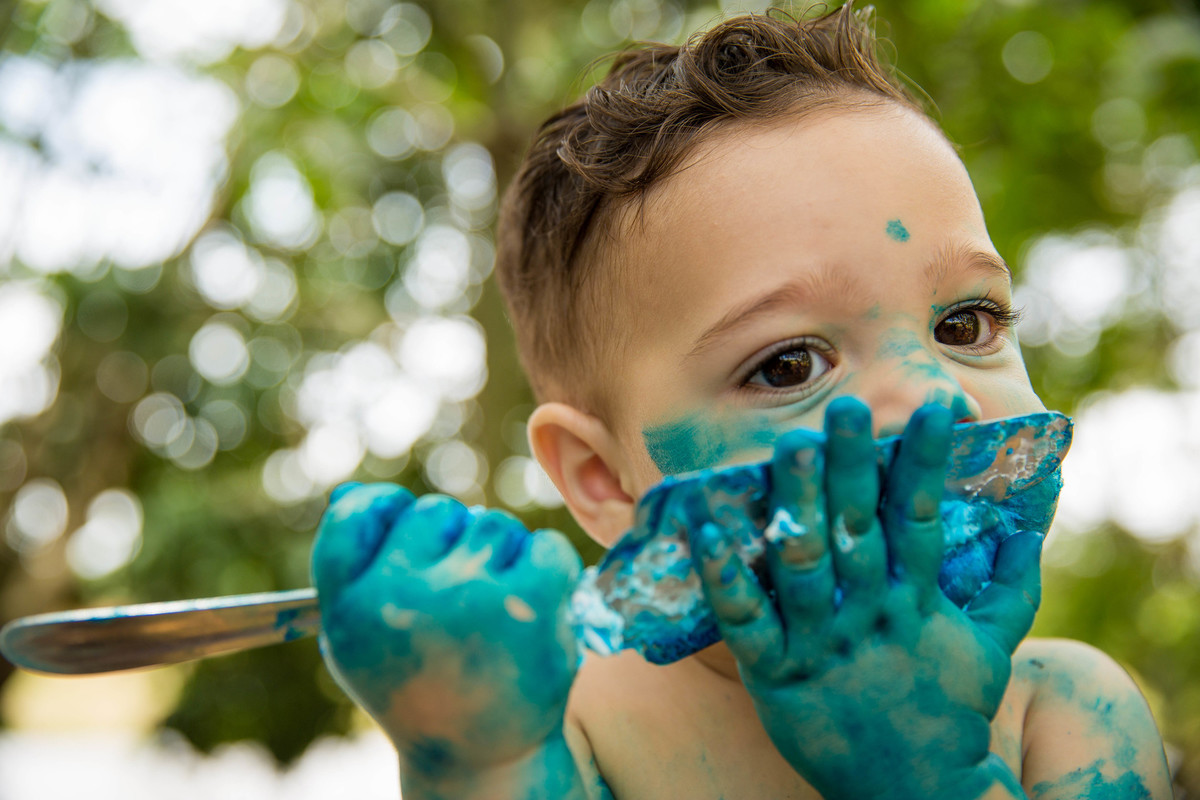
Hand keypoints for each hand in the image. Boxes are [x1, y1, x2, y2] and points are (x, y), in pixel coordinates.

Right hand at [311, 484, 582, 780]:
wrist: (483, 758)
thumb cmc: (419, 686)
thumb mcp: (364, 638)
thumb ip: (354, 566)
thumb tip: (356, 489)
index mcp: (350, 608)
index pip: (355, 514)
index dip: (385, 510)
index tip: (406, 530)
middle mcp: (402, 601)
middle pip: (434, 511)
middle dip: (452, 541)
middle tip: (459, 598)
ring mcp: (469, 599)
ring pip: (493, 525)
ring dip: (501, 558)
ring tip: (494, 614)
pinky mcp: (530, 605)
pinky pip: (545, 545)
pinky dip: (547, 571)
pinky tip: (531, 613)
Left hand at [691, 398, 1041, 799]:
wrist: (915, 793)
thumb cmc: (947, 709)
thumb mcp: (990, 647)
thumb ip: (1010, 584)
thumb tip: (1032, 526)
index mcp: (918, 602)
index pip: (922, 519)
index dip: (928, 463)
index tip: (935, 407)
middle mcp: (870, 616)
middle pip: (858, 530)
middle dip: (853, 467)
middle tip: (845, 408)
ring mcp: (822, 645)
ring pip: (803, 565)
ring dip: (795, 505)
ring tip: (789, 448)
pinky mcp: (776, 675)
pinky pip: (745, 619)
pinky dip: (725, 573)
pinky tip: (705, 526)